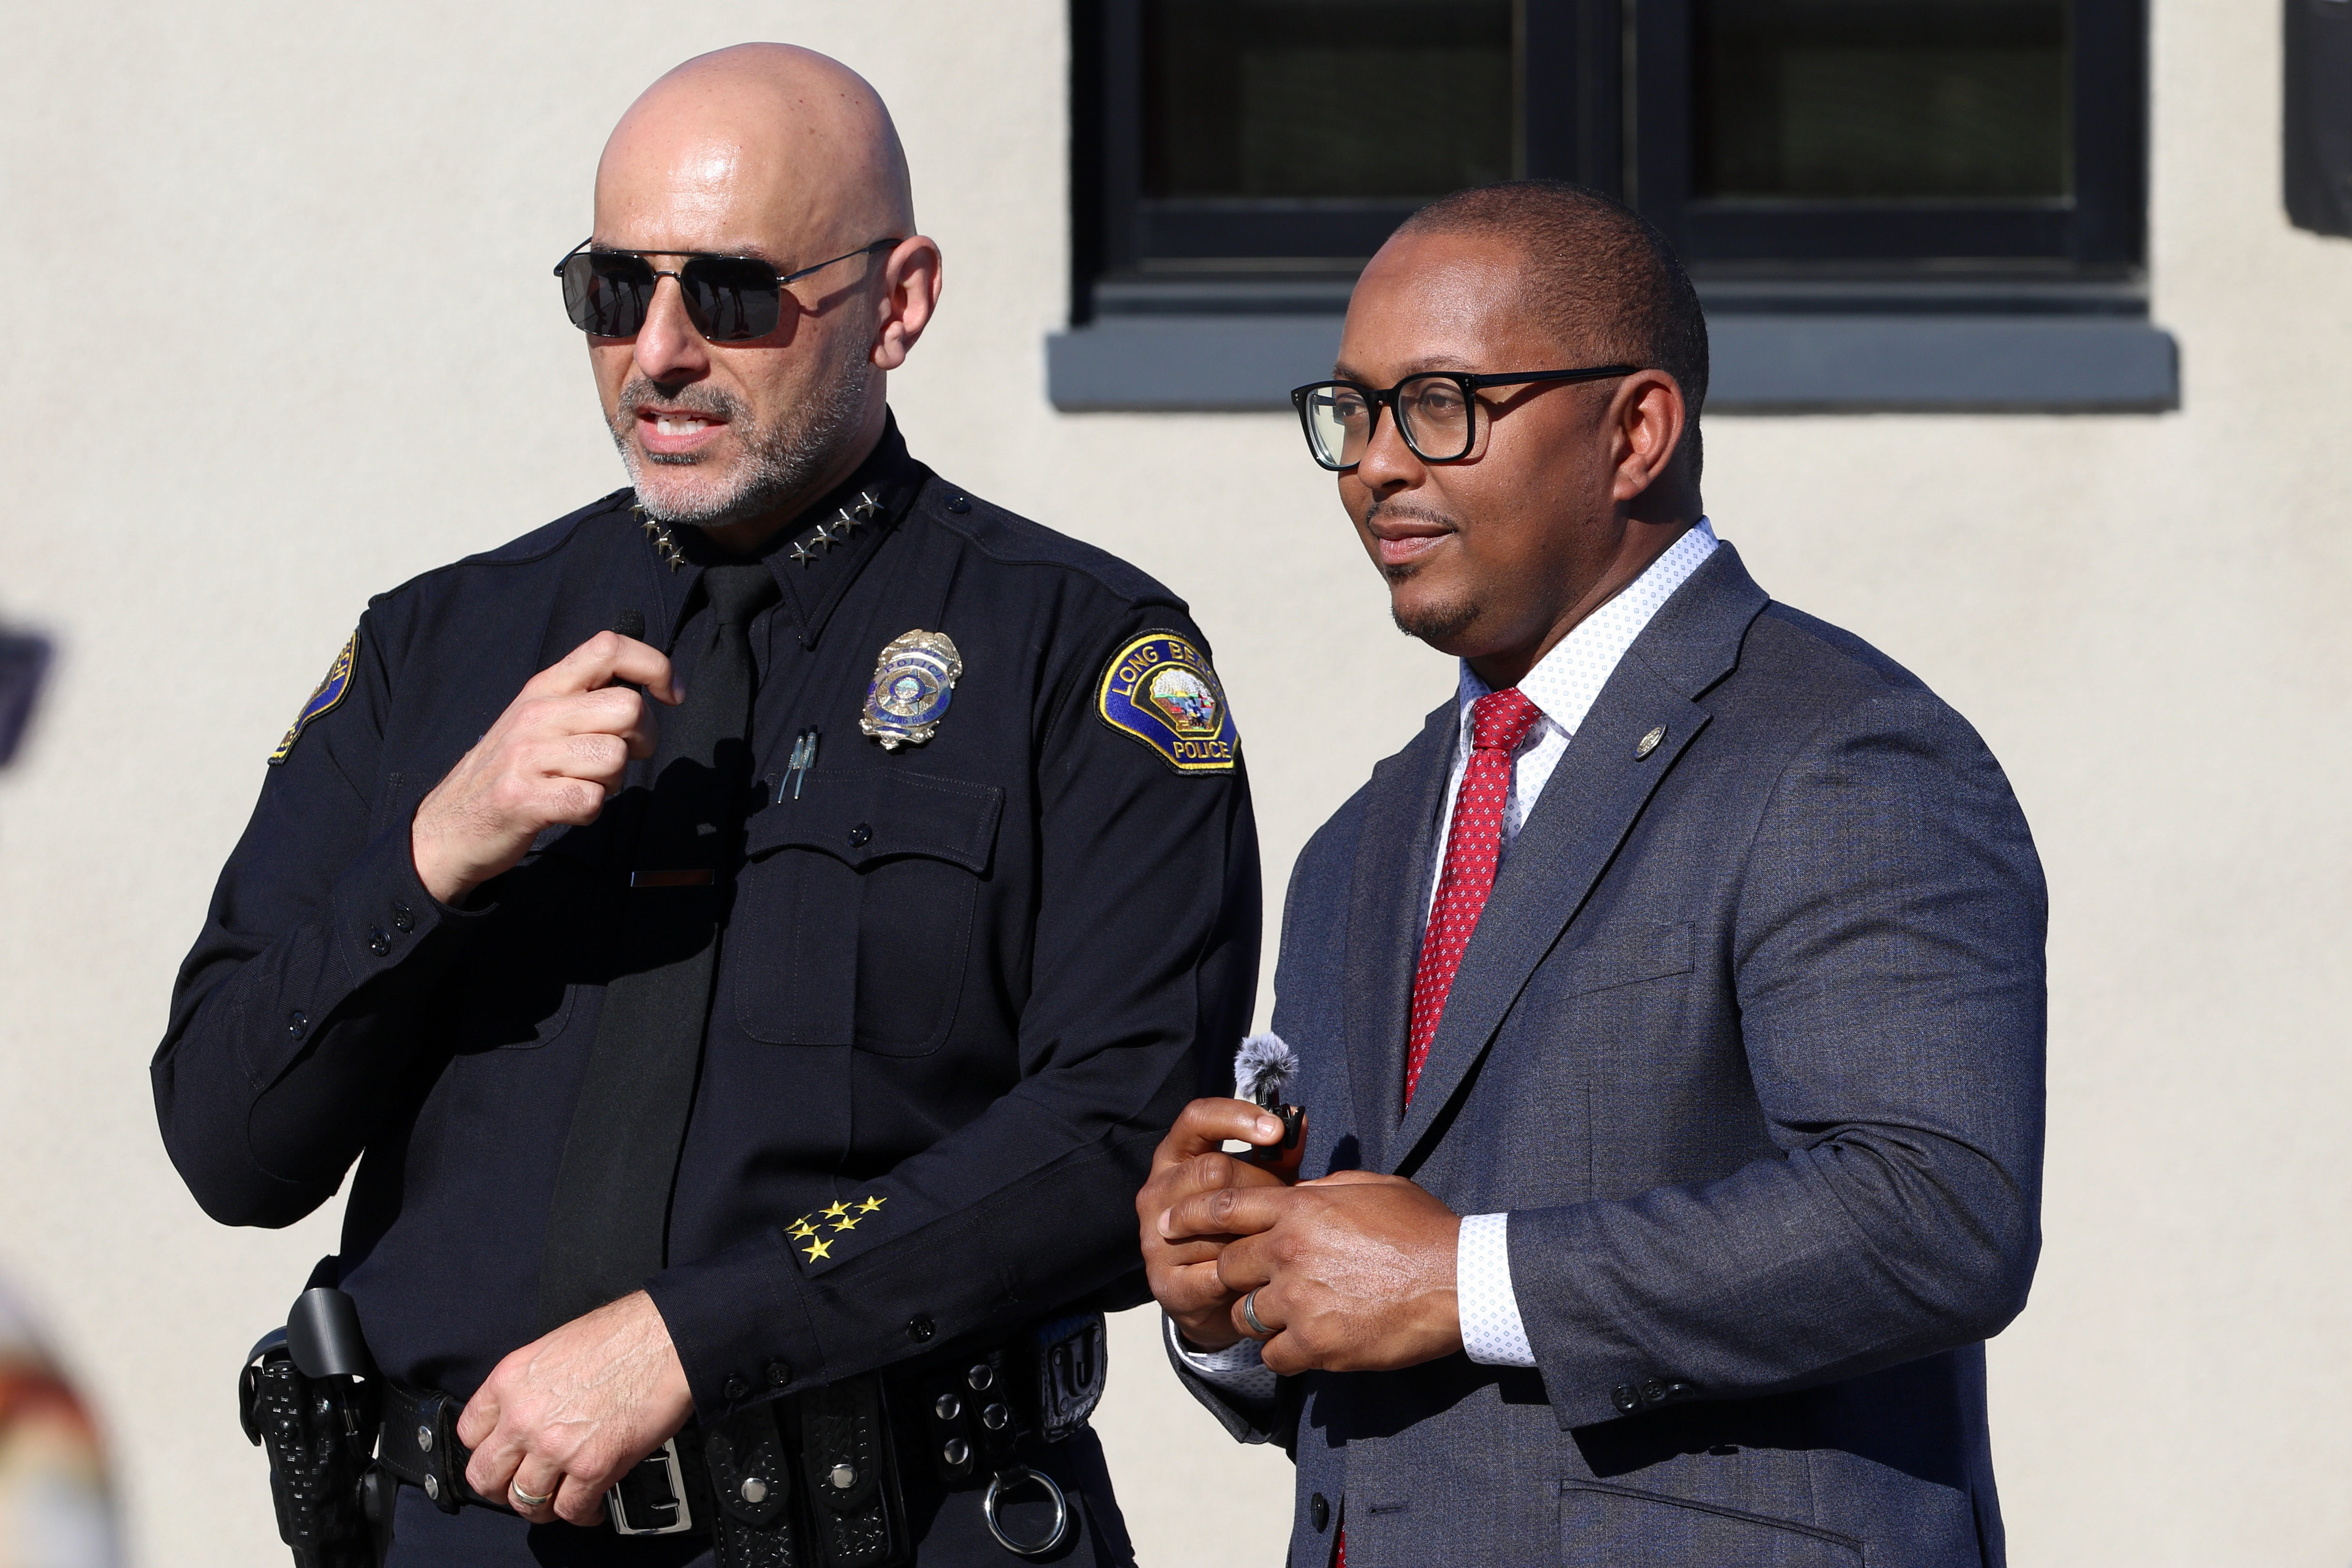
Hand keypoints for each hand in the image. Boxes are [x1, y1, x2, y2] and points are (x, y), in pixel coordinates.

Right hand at [412, 632, 680, 904]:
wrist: (447, 828)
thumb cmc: (509, 773)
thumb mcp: (540, 720)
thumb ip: (585, 699)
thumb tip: (646, 689)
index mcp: (545, 688)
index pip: (609, 647)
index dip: (655, 665)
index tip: (671, 693)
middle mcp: (536, 714)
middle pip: (628, 707)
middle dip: (643, 739)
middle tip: (622, 758)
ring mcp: (526, 756)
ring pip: (615, 757)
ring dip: (613, 781)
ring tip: (582, 784)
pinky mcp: (523, 799)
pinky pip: (592, 799)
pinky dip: (590, 810)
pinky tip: (567, 808)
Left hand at [457, 1290, 693, 1526]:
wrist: (668, 1338)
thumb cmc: (624, 1334)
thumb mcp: (554, 1348)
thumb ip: (531, 1387)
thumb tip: (531, 1416)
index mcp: (510, 1381)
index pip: (469, 1433)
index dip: (487, 1450)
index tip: (503, 1456)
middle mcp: (523, 1417)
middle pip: (485, 1477)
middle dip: (502, 1488)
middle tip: (522, 1487)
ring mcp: (555, 1446)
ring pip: (525, 1501)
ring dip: (541, 1506)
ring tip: (560, 1500)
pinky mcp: (592, 1467)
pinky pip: (570, 1510)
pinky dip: (582, 1515)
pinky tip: (593, 1507)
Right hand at [1138, 1098, 1293, 1352]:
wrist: (1211, 1298)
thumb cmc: (1238, 1229)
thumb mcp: (1256, 1185)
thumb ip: (1275, 1156)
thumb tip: (1297, 1121)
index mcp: (1174, 1158)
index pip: (1196, 1119)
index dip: (1236, 1117)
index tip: (1276, 1129)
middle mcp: (1156, 1192)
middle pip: (1212, 1171)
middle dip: (1260, 1185)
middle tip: (1288, 1204)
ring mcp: (1154, 1238)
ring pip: (1215, 1222)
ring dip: (1255, 1231)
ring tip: (1277, 1240)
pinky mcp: (1164, 1283)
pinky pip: (1215, 1269)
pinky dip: (1248, 1270)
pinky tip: (1265, 1273)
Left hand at [1160, 1170, 1463, 1374]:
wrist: (1460, 1280)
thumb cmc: (1422, 1229)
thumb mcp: (1369, 1187)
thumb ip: (1323, 1190)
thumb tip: (1301, 1191)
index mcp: (1299, 1208)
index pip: (1224, 1208)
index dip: (1190, 1216)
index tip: (1167, 1224)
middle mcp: (1288, 1252)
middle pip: (1227, 1266)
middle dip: (1234, 1276)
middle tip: (1252, 1284)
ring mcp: (1299, 1300)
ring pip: (1247, 1315)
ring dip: (1262, 1317)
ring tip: (1293, 1317)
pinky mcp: (1316, 1344)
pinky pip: (1274, 1355)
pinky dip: (1285, 1353)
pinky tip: (1310, 1345)